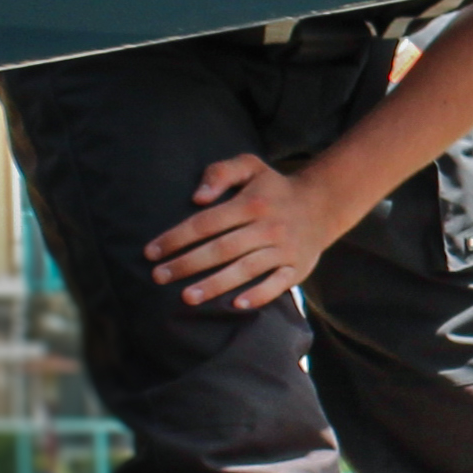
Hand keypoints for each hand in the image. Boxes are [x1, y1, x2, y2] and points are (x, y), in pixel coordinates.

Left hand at [145, 150, 360, 312]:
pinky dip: (258, 295)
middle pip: (220, 248)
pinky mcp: (297, 268)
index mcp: (251, 203)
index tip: (151, 252)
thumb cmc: (273, 189)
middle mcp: (267, 226)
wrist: (322, 206)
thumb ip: (220, 172)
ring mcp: (283, 249)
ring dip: (215, 284)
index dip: (176, 237)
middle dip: (187, 264)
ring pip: (245, 269)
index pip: (206, 222)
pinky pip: (277, 284)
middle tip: (159, 277)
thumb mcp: (250, 166)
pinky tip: (235, 306)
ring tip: (186, 297)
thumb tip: (198, 198)